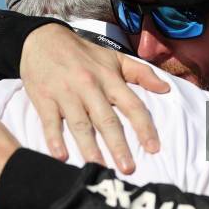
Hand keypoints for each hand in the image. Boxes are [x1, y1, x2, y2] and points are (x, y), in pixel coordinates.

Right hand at [21, 24, 169, 173]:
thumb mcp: (114, 58)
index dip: (144, 127)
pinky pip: (50, 122)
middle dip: (118, 146)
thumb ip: (142, 73)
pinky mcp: (43, 99)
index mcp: (109, 78)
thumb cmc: (83, 53)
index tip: (153, 149)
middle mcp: (89, 87)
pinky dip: (54, 139)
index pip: (132, 105)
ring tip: (98, 169)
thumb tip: (166, 89)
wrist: (42, 39)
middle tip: (128, 169)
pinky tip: (60, 156)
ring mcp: (65, 93)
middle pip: (107, 120)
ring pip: (80, 124)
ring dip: (89, 148)